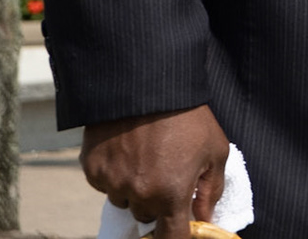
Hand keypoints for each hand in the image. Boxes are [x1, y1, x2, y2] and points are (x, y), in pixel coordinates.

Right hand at [81, 104, 228, 238]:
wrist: (147, 84)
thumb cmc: (188, 116)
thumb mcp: (215, 150)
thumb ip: (211, 190)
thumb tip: (205, 217)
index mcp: (171, 193)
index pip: (170, 238)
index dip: (176, 237)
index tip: (180, 231)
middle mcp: (138, 194)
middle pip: (146, 216)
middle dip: (158, 202)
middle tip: (168, 173)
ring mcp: (111, 182)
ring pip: (125, 199)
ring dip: (135, 188)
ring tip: (148, 155)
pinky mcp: (92, 168)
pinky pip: (105, 182)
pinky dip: (116, 172)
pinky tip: (128, 148)